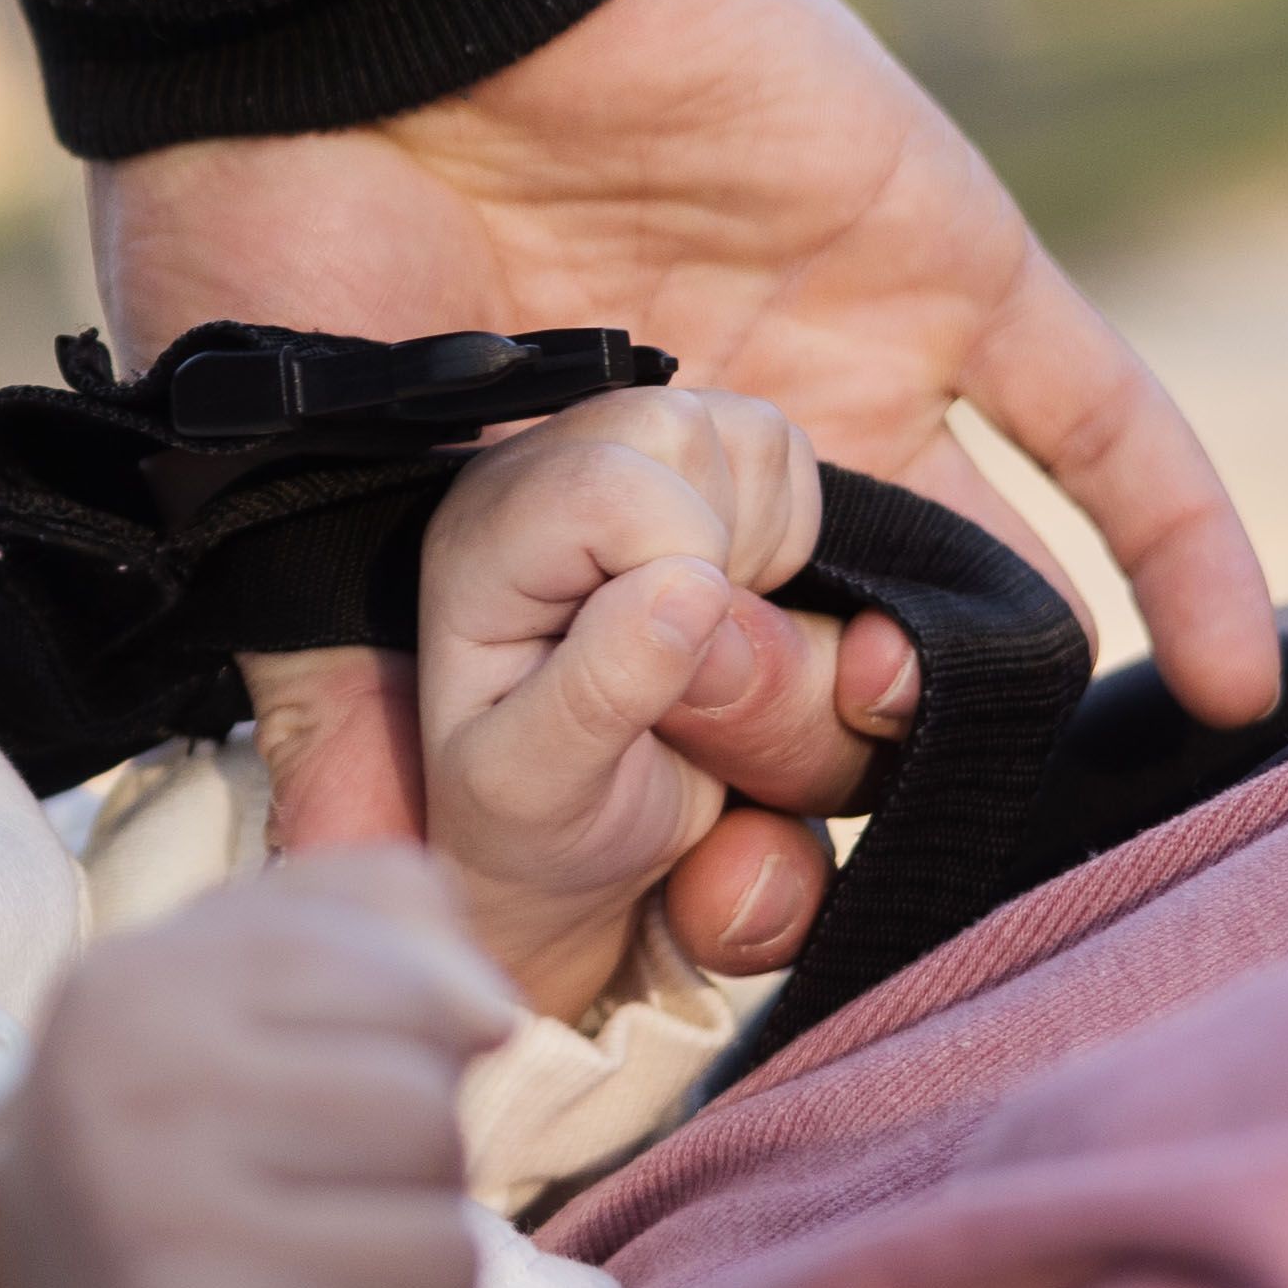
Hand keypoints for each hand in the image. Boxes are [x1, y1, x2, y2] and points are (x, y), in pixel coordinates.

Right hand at [0, 845, 509, 1287]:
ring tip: (326, 1274)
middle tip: (331, 1190)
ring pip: (446, 1263)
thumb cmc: (188, 1103)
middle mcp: (131, 1114)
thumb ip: (387, 919)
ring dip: (419, 1283)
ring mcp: (161, 1257)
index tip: (338, 1077)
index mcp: (140, 989)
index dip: (419, 1043)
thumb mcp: (246, 962)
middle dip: (419, 1168)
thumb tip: (489, 1018)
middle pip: (431, 1128)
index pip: (405, 994)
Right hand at [99, 0, 1274, 908]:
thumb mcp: (260, 476)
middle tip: (757, 823)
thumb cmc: (260, 210)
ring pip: (967, 589)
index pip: (653, 729)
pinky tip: (1239, 680)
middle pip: (821, 691)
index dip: (670, 844)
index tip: (660, 917)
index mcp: (546, 528)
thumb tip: (350, 886)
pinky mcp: (948, 275)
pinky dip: (1187, 548)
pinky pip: (1112, 432)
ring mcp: (839, 373)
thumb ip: (327, 680)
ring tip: (937, 766)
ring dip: (977, 699)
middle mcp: (706, 476)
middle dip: (805, 779)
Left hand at [393, 388, 857, 1016]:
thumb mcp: (538, 791)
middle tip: (693, 672)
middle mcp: (551, 474)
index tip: (673, 675)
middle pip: (692, 436)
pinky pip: (798, 474)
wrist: (567, 851)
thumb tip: (691, 585)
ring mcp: (632, 465)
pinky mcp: (703, 479)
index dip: (682, 576)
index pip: (611, 487)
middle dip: (729, 565)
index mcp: (488, 536)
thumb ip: (601, 693)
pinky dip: (798, 555)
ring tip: (708, 659)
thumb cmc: (535, 823)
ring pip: (764, 445)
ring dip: (771, 564)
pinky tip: (733, 626)